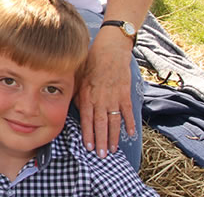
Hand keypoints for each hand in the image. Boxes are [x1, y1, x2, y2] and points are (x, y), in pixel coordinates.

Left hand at [76, 32, 136, 157]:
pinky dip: (129, 123)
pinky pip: (127, 111)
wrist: (110, 49)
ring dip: (114, 136)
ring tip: (113, 150)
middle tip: (102, 155)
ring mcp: (114, 96)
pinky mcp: (125, 93)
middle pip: (100, 123)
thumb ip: (76, 93)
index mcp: (87, 94)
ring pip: (114, 121)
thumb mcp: (77, 76)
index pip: (86, 119)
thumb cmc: (90, 61)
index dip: (88, 133)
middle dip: (101, 140)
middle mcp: (100, 98)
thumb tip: (73, 108)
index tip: (88, 147)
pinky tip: (130, 134)